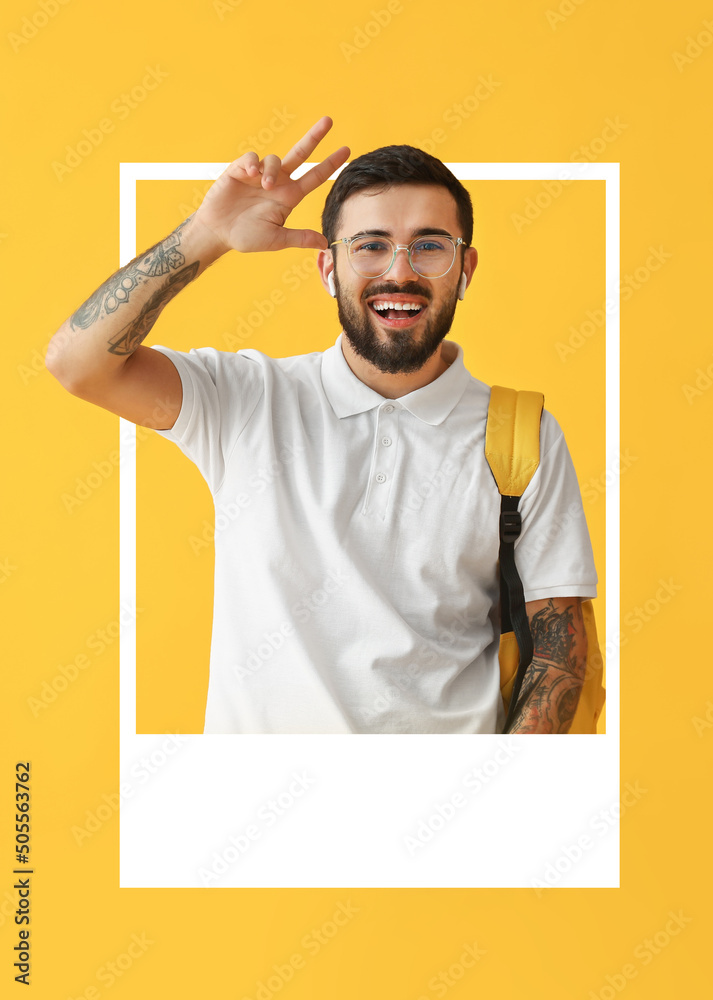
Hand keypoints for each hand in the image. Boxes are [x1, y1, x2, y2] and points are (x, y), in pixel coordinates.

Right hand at [193, 116, 349, 254]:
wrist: (218, 233)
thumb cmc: (247, 237)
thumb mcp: (276, 239)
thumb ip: (299, 238)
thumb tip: (325, 244)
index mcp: (288, 197)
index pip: (314, 177)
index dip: (330, 165)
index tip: (346, 151)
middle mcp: (277, 182)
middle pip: (300, 154)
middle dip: (314, 137)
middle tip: (329, 121)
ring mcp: (259, 174)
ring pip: (274, 159)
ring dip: (272, 170)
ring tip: (265, 185)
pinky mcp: (240, 170)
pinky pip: (251, 158)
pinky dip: (252, 163)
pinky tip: (249, 174)